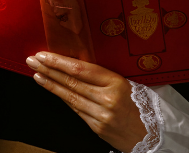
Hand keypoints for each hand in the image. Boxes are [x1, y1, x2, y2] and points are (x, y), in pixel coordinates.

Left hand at [26, 52, 147, 151]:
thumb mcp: (133, 82)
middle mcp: (107, 99)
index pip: (81, 70)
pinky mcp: (97, 127)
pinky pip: (76, 110)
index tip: (44, 55)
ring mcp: (100, 115)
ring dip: (51, 85)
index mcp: (117, 83)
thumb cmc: (146, 104)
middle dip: (49, 70)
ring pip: (70, 97)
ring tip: (36, 74)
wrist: (156, 134)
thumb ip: (108, 75)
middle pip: (71, 82)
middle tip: (32, 60)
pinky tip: (52, 89)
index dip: (60, 62)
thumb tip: (82, 61)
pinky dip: (63, 98)